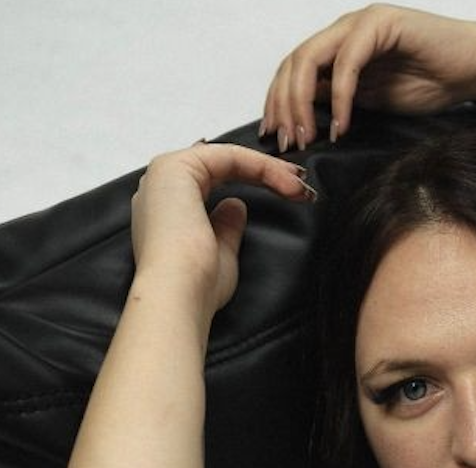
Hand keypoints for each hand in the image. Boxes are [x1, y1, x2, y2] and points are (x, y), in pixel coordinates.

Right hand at [130, 143, 316, 315]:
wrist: (178, 294)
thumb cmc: (196, 286)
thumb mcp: (222, 254)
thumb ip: (227, 229)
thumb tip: (236, 205)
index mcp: (168, 207)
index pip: (218, 181)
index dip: (257, 184)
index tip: (292, 196)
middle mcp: (163, 186)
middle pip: (225, 166)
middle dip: (268, 174)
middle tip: (302, 188)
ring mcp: (167, 174)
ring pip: (228, 159)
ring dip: (269, 170)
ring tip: (301, 187)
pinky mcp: (176, 167)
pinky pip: (228, 156)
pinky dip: (260, 166)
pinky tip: (286, 181)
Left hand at [262, 4, 475, 150]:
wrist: (475, 69)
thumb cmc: (434, 83)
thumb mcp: (375, 102)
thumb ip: (341, 104)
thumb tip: (308, 122)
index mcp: (340, 47)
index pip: (294, 71)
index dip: (280, 105)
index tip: (279, 141)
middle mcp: (345, 31)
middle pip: (293, 64)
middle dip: (284, 107)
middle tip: (289, 144)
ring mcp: (361, 23)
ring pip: (311, 58)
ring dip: (303, 102)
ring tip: (308, 136)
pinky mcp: (380, 24)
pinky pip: (347, 62)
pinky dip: (339, 96)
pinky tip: (341, 124)